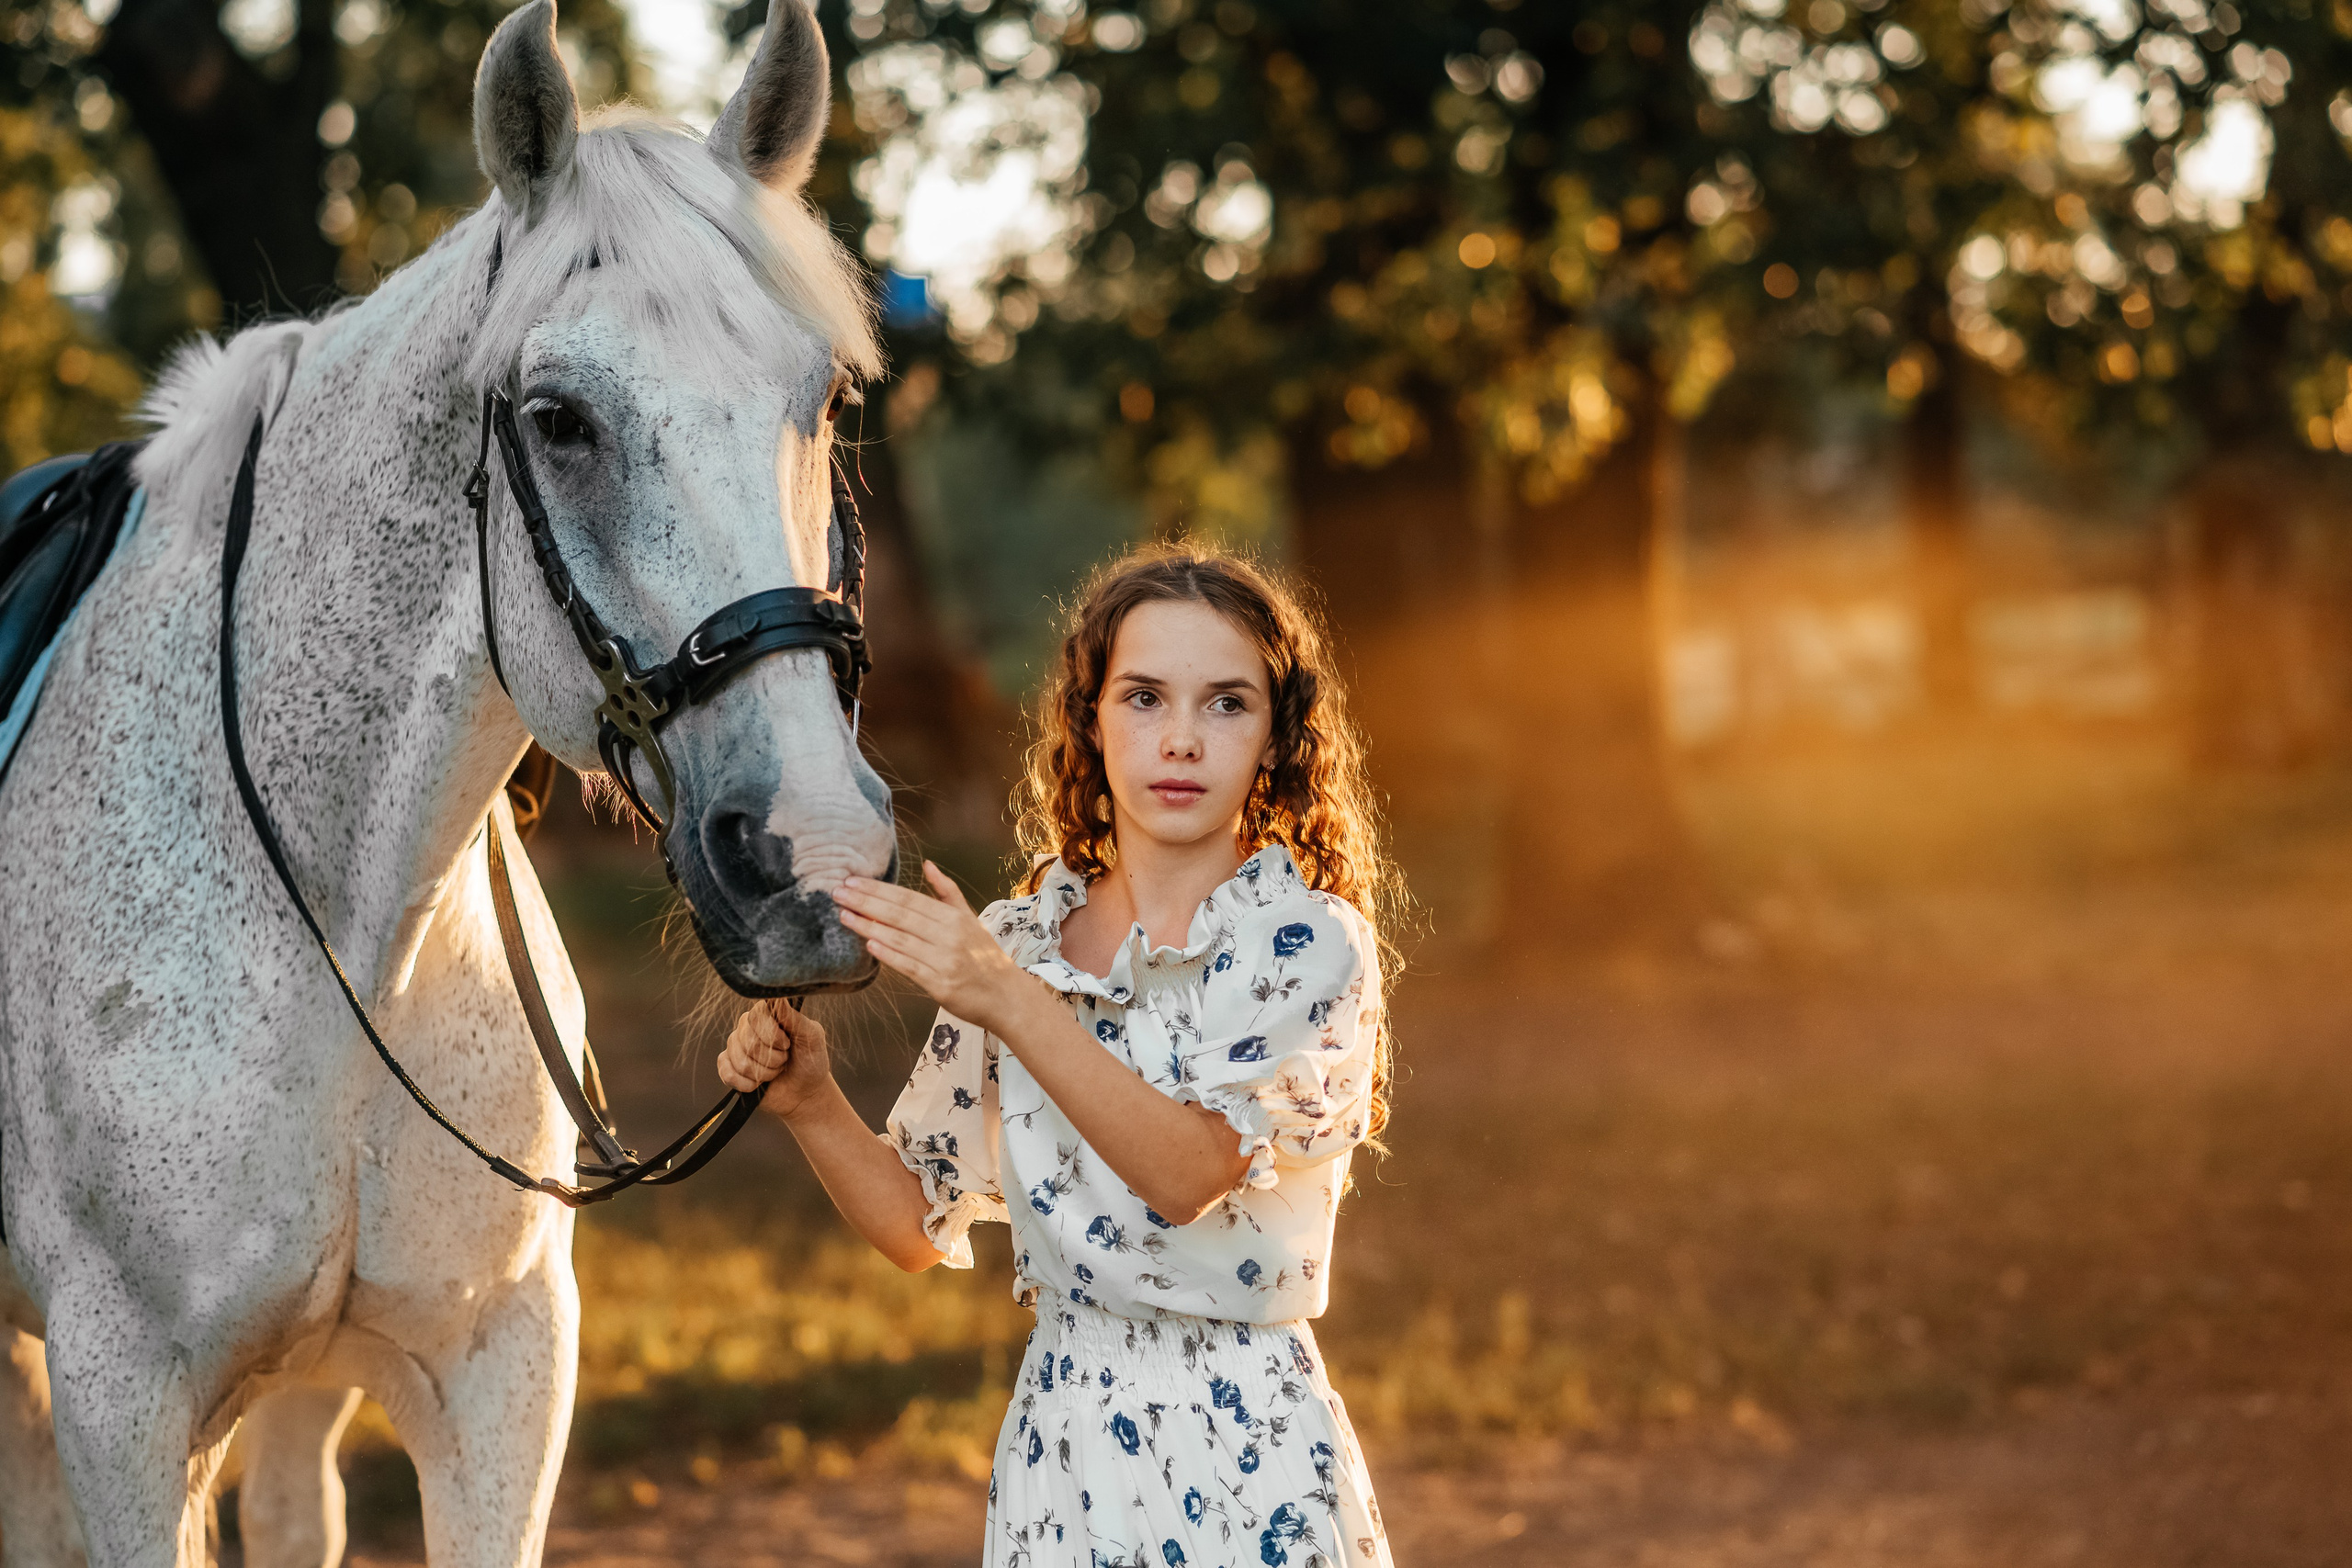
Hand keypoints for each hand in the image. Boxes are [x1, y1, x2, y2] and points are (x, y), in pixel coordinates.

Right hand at [717, 999, 834, 1120]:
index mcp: (767, 1014)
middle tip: (785, 1060)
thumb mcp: (812, 1037)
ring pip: (740, 1061)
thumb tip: (778, 996)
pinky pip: (728, 1074)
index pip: (756, 1016)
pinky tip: (758, 1084)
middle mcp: (747, 1026)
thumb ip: (795, 1018)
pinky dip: (747, 1084)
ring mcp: (736, 1047)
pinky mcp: (728, 1067)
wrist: (805, 1092)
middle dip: (772, 1058)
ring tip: (776, 1071)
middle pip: (748, 1041)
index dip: (771, 1035)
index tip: (787, 1045)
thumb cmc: (811, 1060)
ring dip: (764, 1073)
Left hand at [832, 862, 1028, 1032]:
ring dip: (868, 925)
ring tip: (843, 915)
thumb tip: (927, 864)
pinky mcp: (940, 985)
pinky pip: (909, 966)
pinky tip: (868, 943)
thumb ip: (947, 892)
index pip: (908, 898)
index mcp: (954, 917)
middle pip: (900, 914)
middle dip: (866, 902)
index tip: (852, 881)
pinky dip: (888, 954)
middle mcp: (949, 935)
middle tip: (837, 892)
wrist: (1005, 996)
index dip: (878, 889)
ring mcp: (945, 960)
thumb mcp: (970, 919)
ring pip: (900, 938)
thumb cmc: (984, 957)